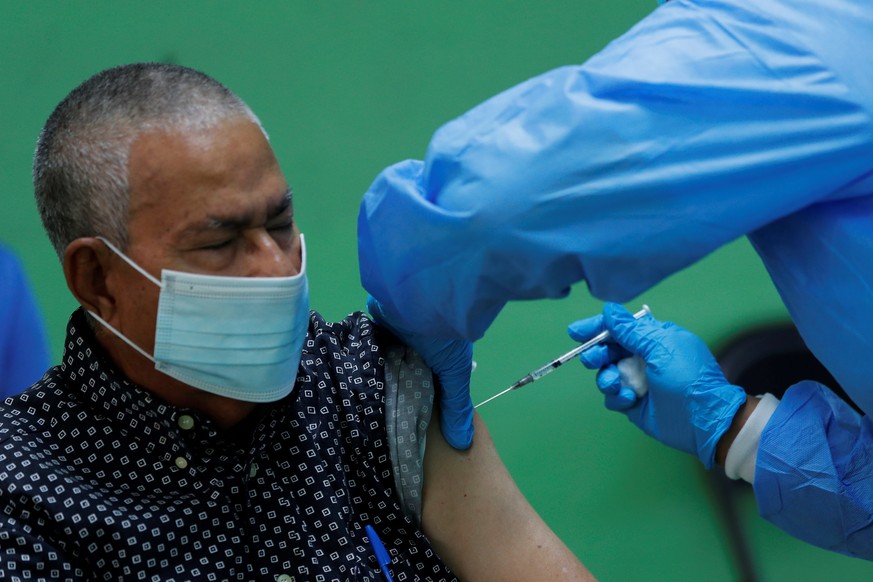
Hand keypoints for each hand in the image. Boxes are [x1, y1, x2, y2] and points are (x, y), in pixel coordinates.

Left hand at [367, 296, 473, 449]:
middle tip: (379, 423)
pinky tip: (349, 384)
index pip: (424, 384)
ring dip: (374, 379)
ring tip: (360, 410)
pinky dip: (359, 363)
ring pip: (380, 365)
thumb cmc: (444, 334)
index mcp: (435, 356)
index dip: (416, 402)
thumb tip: (462, 444)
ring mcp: (391, 336)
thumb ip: (455, 406)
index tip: (406, 428)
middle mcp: (412, 346)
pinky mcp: (371, 327)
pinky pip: (363, 350)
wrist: (420, 292)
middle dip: (393, 393)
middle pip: (399, 375)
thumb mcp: (455, 372)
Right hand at [567, 303, 745, 467]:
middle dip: (597, 354)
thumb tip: (609, 310)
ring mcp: (638, 381)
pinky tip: (630, 400)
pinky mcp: (633, 403)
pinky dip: (617, 397)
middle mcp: (643, 358)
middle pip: (607, 350)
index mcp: (653, 339)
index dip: (597, 328)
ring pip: (606, 374)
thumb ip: (632, 330)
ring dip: (607, 378)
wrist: (704, 421)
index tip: (576, 332)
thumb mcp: (662, 347)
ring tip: (617, 385)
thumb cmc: (688, 378)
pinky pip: (612, 396)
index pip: (619, 328)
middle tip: (593, 360)